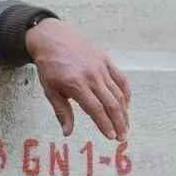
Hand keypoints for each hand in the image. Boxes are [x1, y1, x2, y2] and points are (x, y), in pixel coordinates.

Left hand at [25, 18, 130, 140]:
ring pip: (118, 93)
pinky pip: (120, 79)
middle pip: (111, 104)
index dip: (105, 124)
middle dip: (119, 123)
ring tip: (125, 125)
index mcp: (76, 84)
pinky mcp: (106, 60)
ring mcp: (101, 67)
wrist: (52, 38)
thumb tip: (67, 133)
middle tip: (123, 137)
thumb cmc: (49, 66)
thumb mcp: (50, 90)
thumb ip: (61, 112)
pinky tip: (126, 105)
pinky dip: (126, 93)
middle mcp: (91, 76)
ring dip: (124, 111)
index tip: (111, 137)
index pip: (95, 109)